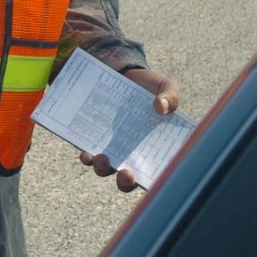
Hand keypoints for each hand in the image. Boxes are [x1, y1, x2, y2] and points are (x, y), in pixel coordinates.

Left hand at [79, 66, 179, 191]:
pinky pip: (89, 154)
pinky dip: (87, 157)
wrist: (124, 75)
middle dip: (125, 181)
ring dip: (103, 168)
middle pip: (127, 179)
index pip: (152, 172)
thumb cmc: (149, 88)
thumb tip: (161, 107)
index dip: (150, 180)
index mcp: (152, 147)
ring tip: (103, 158)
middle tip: (126, 173)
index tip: (149, 177)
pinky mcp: (94, 139)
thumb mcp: (165, 87)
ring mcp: (111, 148)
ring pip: (105, 169)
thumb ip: (170, 97)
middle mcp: (130, 153)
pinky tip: (86, 152)